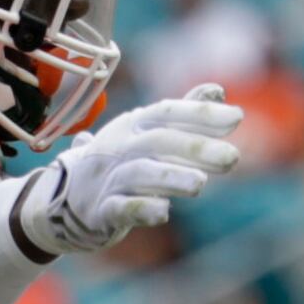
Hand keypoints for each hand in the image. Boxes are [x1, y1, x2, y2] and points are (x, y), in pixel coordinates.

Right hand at [12, 87, 245, 255]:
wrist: (66, 199)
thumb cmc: (118, 163)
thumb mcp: (145, 133)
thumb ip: (182, 114)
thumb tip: (218, 91)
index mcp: (133, 125)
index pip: (167, 112)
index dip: (200, 114)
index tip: (237, 118)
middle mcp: (119, 147)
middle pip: (158, 142)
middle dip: (195, 148)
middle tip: (232, 158)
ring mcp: (107, 178)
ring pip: (140, 174)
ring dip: (171, 178)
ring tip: (201, 185)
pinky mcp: (100, 211)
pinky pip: (119, 208)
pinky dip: (140, 209)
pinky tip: (164, 213)